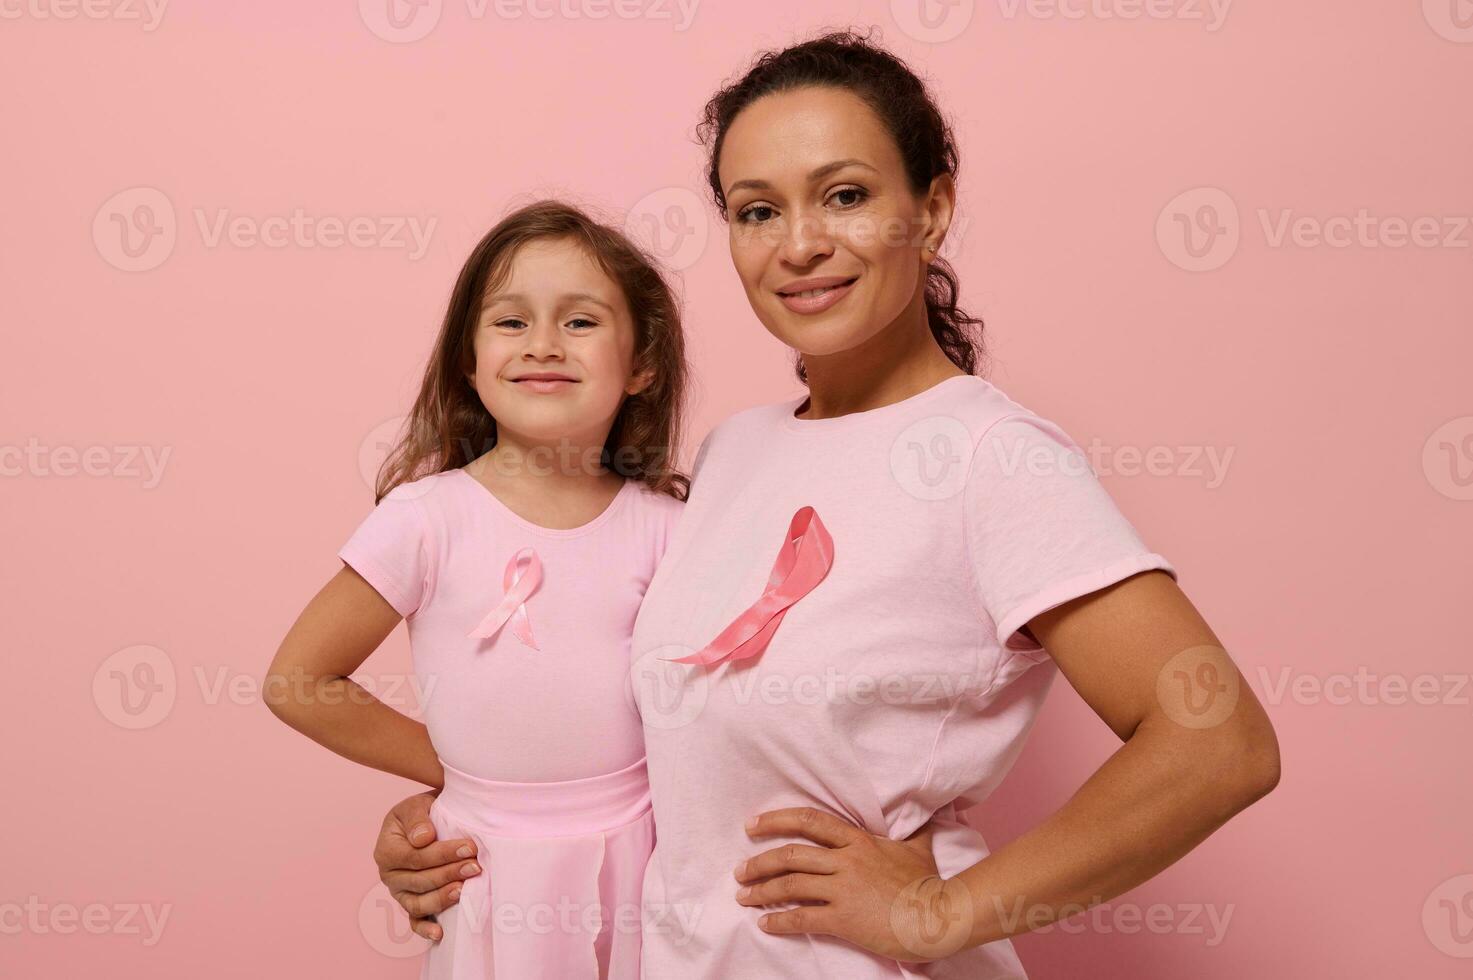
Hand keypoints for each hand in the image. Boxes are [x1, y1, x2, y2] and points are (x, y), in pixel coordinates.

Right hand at [373, 791, 481, 941]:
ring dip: (442, 898)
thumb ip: (418, 818)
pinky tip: (440, 933)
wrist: (428, 821)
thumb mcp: (416, 805)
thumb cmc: (423, 812)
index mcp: (386, 850)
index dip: (442, 854)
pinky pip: (415, 921)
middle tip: (475, 867)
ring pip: (418, 903)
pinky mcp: (410, 903)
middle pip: (419, 881)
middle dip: (449, 874)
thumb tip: (423, 838)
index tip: (470, 847)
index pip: (415, 857)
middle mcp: (389, 875)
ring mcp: (399, 892)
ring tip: (464, 890)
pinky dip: (425, 929)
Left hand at [734, 807, 975, 962]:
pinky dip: (780, 920)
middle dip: (759, 862)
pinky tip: (766, 923)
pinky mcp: (845, 918)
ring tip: (744, 897)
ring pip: (792, 884)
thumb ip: (910, 833)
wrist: (940, 917)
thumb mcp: (917, 849)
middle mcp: (847, 860)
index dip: (777, 820)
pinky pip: (803, 917)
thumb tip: (922, 817)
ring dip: (762, 891)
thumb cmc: (929, 885)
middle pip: (791, 854)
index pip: (810, 822)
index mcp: (859, 841)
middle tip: (740, 870)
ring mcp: (844, 889)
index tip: (753, 824)